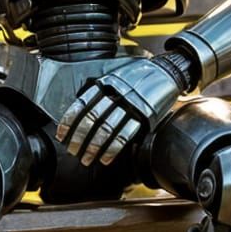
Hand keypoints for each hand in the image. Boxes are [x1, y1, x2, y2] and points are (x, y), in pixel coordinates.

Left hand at [57, 56, 183, 166]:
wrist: (169, 72)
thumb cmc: (139, 76)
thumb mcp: (116, 76)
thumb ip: (101, 90)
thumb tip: (81, 110)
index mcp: (107, 82)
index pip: (82, 103)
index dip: (70, 120)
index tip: (61, 134)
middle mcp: (117, 93)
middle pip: (92, 118)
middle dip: (79, 137)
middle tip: (72, 151)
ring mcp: (131, 105)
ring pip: (107, 129)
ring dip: (94, 147)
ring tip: (86, 159)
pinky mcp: (145, 116)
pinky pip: (126, 135)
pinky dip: (113, 149)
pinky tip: (105, 159)